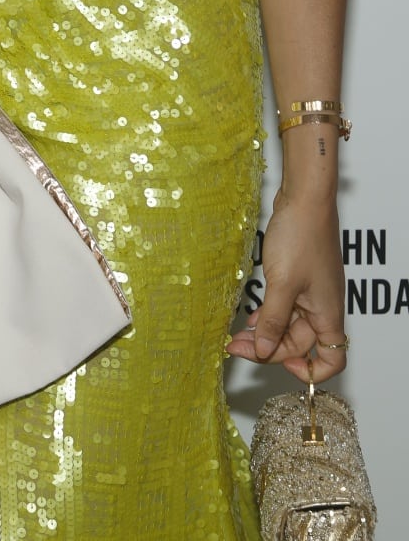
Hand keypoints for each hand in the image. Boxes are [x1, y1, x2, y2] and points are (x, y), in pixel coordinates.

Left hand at [226, 191, 345, 382]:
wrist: (304, 199)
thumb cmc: (301, 238)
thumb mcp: (283, 284)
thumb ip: (274, 320)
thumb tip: (262, 350)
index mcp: (328, 314)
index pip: (332, 359)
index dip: (308, 370)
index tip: (277, 360)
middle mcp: (322, 307)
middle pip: (301, 344)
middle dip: (270, 348)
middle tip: (236, 346)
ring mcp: (310, 292)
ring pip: (289, 325)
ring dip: (265, 332)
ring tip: (236, 335)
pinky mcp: (298, 278)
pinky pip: (284, 306)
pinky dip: (268, 313)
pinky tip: (249, 316)